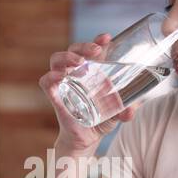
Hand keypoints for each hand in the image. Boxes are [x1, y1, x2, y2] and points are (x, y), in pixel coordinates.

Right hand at [39, 32, 142, 154]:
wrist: (86, 140)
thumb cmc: (102, 120)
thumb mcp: (118, 114)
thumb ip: (126, 111)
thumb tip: (131, 110)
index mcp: (92, 71)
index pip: (92, 49)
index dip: (97, 40)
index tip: (106, 37)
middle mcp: (76, 73)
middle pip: (73, 50)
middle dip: (83, 46)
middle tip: (96, 50)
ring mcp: (64, 83)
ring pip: (57, 60)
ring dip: (67, 56)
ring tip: (80, 62)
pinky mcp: (55, 96)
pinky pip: (46, 82)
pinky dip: (50, 77)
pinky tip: (60, 77)